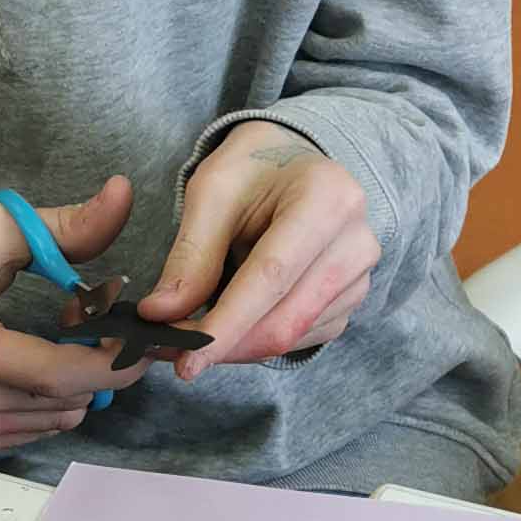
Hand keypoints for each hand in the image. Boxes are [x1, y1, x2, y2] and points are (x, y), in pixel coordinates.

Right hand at [0, 179, 137, 460]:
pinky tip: (33, 369)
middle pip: (59, 401)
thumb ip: (69, 225)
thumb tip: (125, 195)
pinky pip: (32, 433)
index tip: (144, 341)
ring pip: (53, 421)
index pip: (52, 375)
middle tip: (88, 319)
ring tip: (53, 340)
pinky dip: (50, 403)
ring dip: (74, 384)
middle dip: (96, 363)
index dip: (112, 362)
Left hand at [147, 124, 379, 371]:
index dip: (226, 326)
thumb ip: (191, 255)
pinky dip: (259, 342)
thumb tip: (160, 315)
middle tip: (173, 351)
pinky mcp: (352, 299)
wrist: (295, 161)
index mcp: (327, 198)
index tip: (185, 360)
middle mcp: (357, 240)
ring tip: (193, 332)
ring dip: (238, 347)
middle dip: (226, 345)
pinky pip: (303, 339)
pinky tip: (231, 325)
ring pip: (293, 337)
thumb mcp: (213, 191)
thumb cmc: (253, 168)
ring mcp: (360, 275)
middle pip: (286, 320)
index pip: (271, 277)